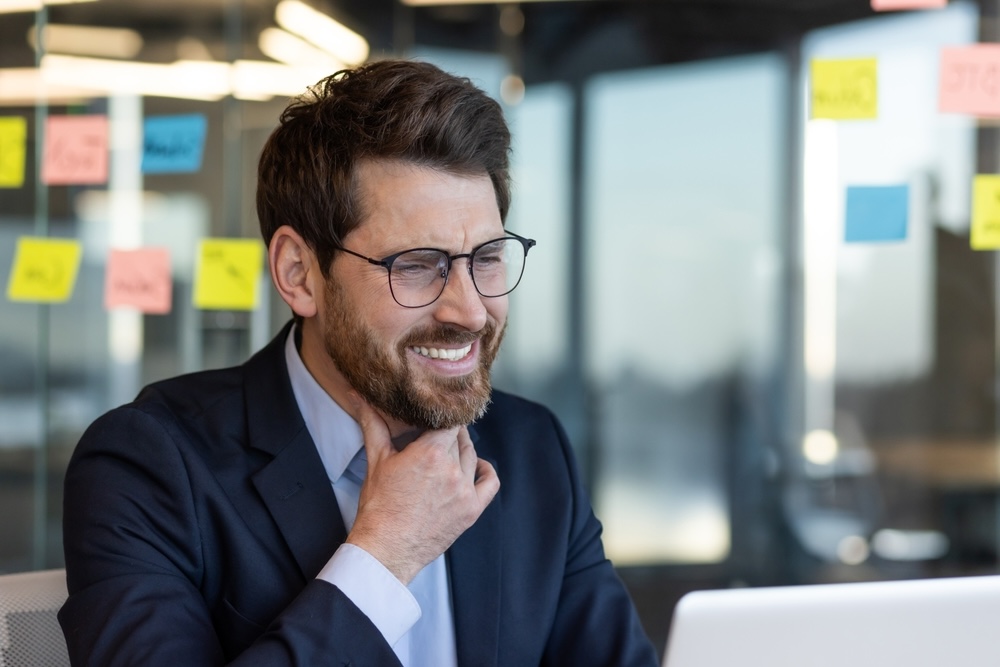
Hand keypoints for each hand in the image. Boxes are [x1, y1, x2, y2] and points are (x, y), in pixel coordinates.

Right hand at [344, 395, 499, 583]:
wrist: (385, 549)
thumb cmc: (378, 507)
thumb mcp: (376, 460)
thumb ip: (372, 423)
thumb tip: (357, 396)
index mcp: (430, 453)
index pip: (448, 419)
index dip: (443, 413)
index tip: (435, 412)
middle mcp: (452, 469)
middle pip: (459, 437)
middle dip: (447, 432)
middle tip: (434, 432)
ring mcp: (465, 491)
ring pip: (471, 456)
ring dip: (461, 450)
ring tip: (445, 451)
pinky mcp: (472, 510)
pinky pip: (490, 483)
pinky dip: (485, 471)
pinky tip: (474, 467)